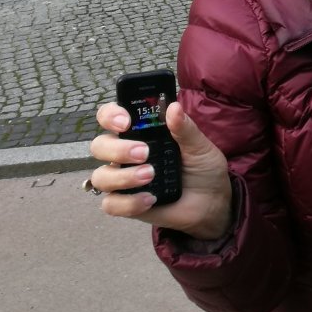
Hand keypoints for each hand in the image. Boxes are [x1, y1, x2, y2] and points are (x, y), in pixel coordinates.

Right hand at [86, 101, 232, 239]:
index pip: (110, 117)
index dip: (110, 116)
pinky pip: (111, 204)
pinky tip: (150, 199)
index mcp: (140, 133)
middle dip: (117, 149)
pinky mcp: (126, 204)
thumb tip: (174, 106)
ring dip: (122, 176)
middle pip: (99, 146)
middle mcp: (125, 154)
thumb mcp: (199, 146)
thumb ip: (185, 128)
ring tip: (150, 175)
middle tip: (144, 153)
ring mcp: (123, 180)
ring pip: (100, 176)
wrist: (212, 201)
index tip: (125, 121)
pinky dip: (128, 202)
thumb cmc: (203, 168)